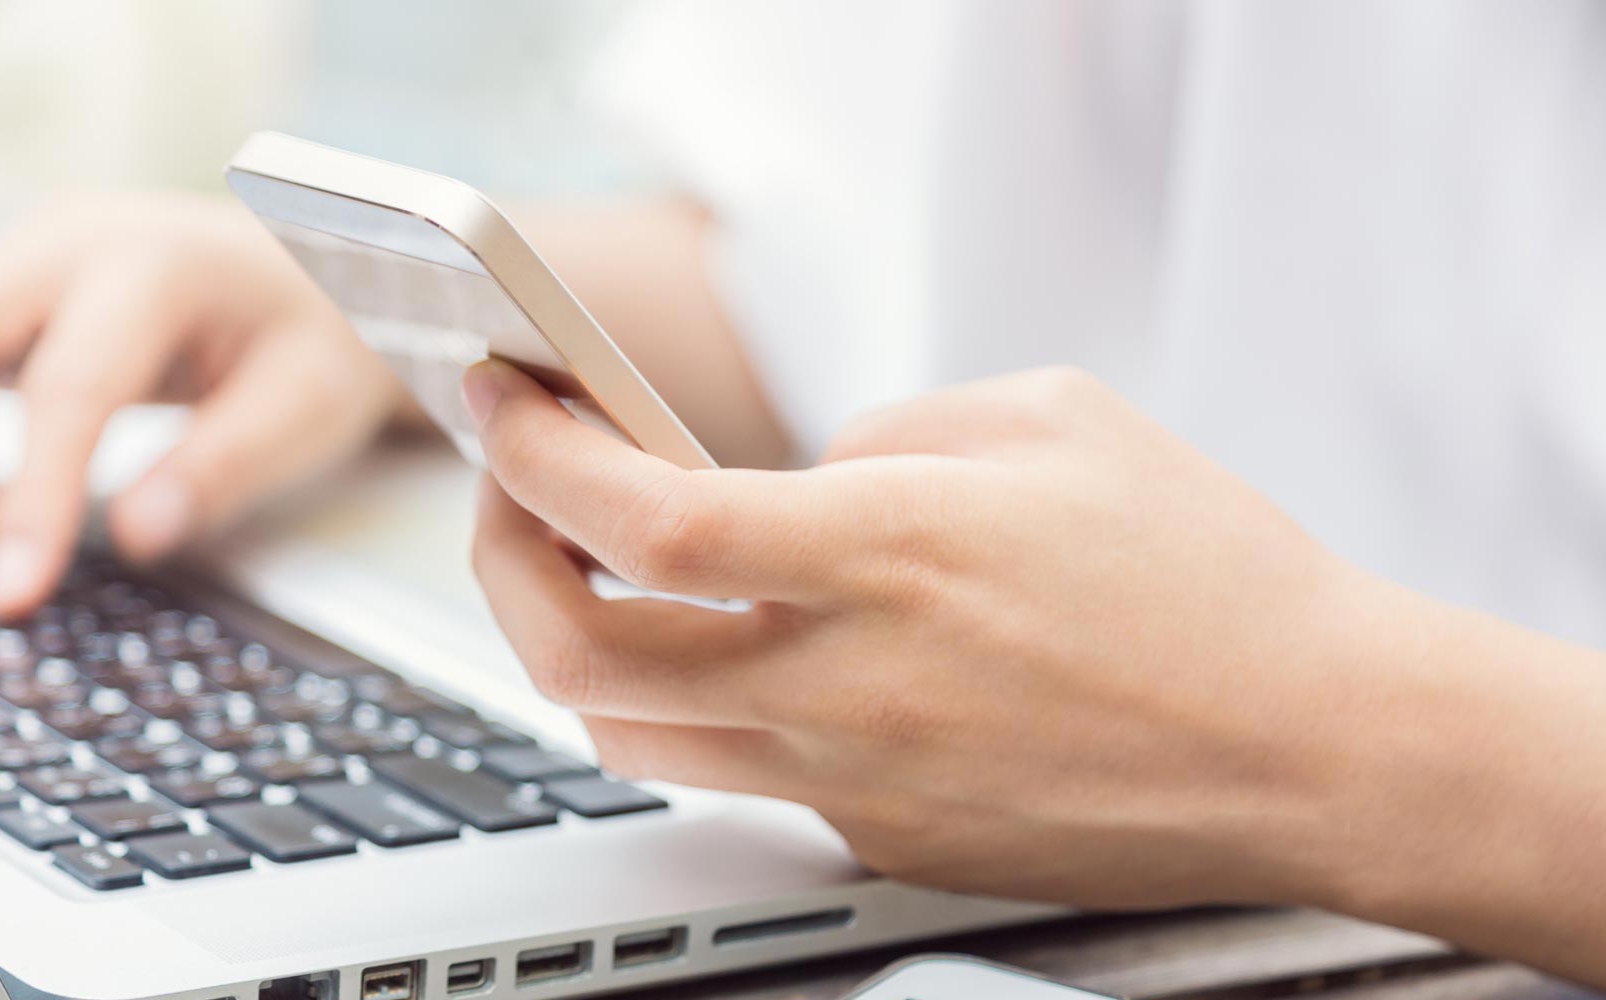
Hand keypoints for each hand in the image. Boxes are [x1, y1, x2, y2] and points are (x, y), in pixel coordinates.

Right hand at [0, 192, 403, 618]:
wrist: (317, 270)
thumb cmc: (318, 336)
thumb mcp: (311, 405)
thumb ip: (226, 466)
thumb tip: (137, 535)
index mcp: (159, 263)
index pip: (67, 387)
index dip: (28, 498)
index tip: (11, 593)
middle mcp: (69, 241)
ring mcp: (21, 257)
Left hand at [465, 360, 1401, 910]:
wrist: (1314, 746)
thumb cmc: (1208, 577)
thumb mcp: (1048, 420)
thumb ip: (885, 433)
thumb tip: (792, 473)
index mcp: (887, 552)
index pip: (640, 522)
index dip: (536, 458)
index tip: (502, 406)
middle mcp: (847, 681)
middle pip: (579, 655)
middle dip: (503, 559)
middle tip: (514, 494)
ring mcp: (855, 778)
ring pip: (632, 735)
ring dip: (581, 646)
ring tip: (601, 575)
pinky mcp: (881, 836)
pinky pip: (741, 776)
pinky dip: (704, 707)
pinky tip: (747, 653)